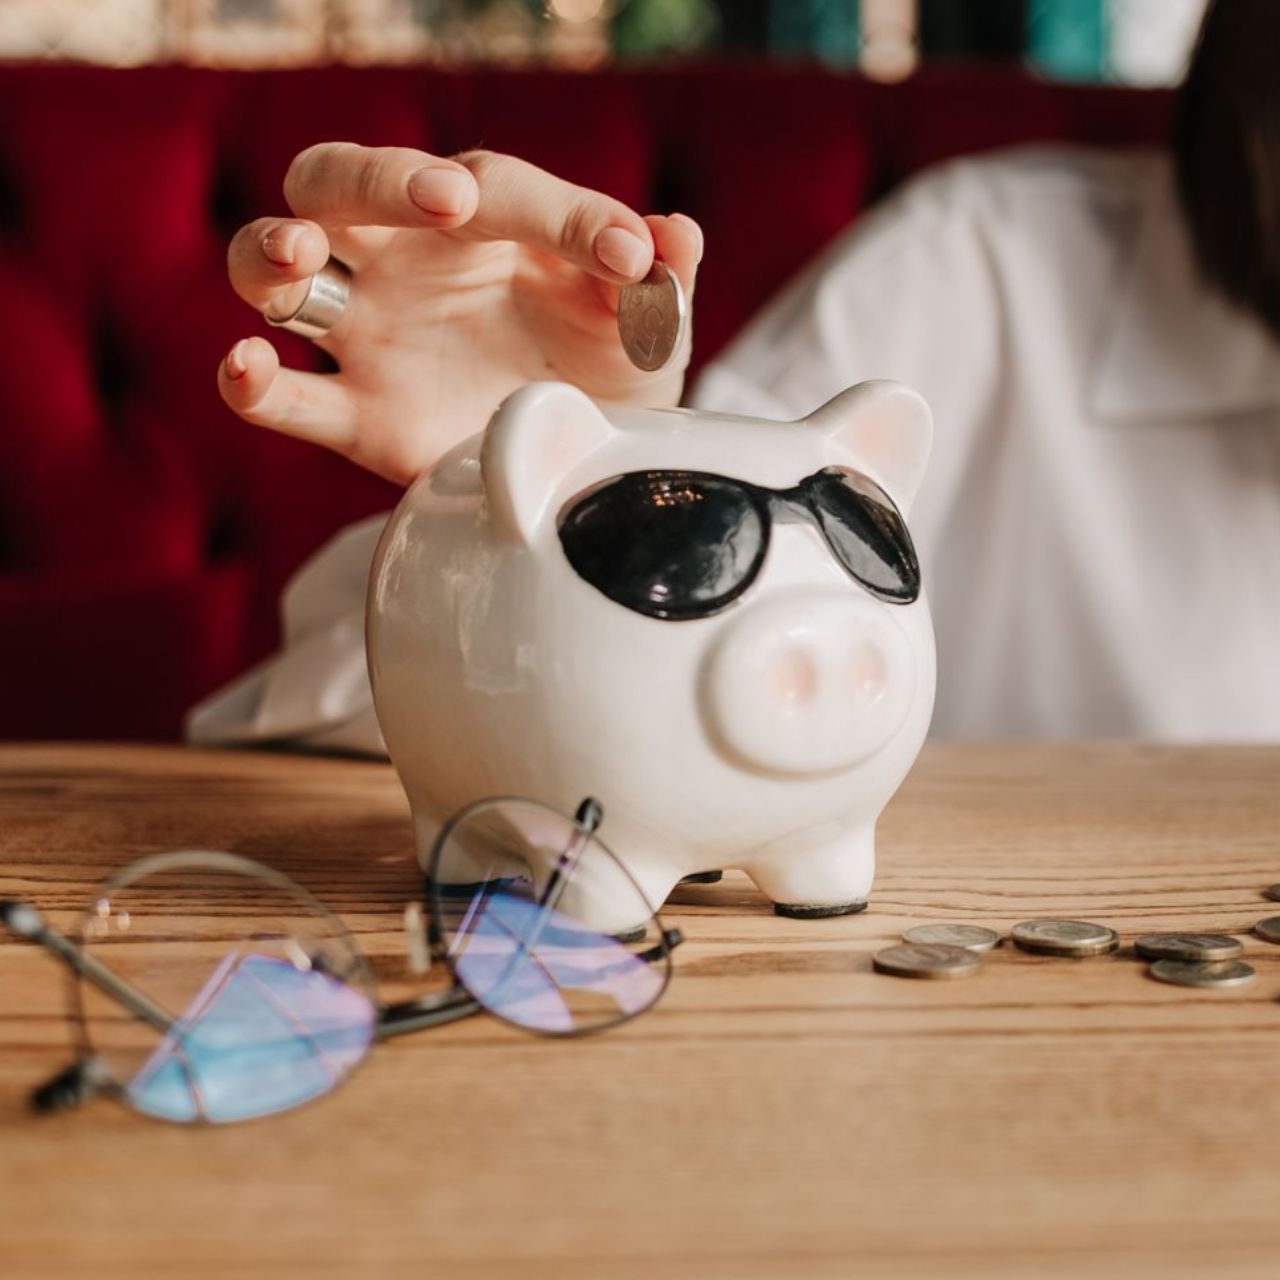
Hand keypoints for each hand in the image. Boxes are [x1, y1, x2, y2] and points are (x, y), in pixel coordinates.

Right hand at [218, 144, 702, 484]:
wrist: (584, 464)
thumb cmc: (612, 377)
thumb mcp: (650, 335)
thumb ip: (660, 287)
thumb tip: (677, 236)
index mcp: (485, 226)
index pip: (499, 189)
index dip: (564, 213)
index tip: (630, 260)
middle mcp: (409, 264)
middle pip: (340, 183)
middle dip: (377, 179)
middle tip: (445, 202)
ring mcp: (370, 337)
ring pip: (274, 269)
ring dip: (269, 250)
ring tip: (298, 255)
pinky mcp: (355, 417)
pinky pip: (282, 397)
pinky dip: (250, 383)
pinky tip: (246, 368)